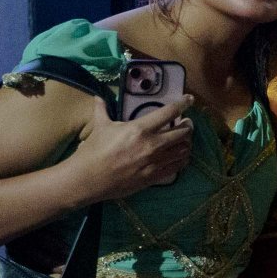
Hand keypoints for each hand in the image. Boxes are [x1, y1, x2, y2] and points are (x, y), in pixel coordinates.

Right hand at [65, 96, 194, 202]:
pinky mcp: (153, 177)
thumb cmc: (93, 151)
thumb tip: (97, 98)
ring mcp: (155, 162)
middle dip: (188, 126)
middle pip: (182, 132)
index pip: (169, 112)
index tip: (189, 99)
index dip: (183, 104)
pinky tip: (181, 156)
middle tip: (187, 123)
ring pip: (183, 150)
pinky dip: (182, 159)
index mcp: (140, 129)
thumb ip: (102, 110)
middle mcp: (152, 145)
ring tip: (185, 139)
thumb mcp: (100, 127)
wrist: (87, 179)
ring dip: (187, 142)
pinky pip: (177, 167)